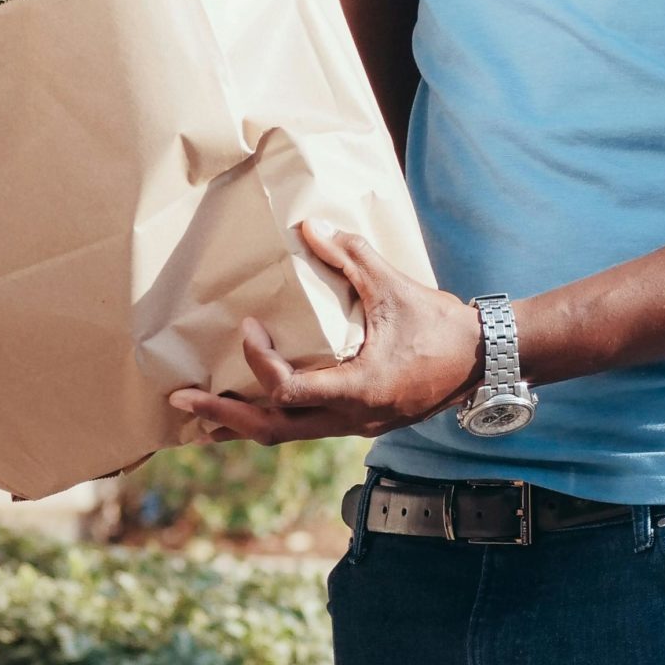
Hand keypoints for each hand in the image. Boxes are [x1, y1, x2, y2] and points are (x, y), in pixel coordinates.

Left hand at [169, 220, 481, 446]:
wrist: (482, 360)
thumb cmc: (441, 326)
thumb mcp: (394, 288)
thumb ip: (350, 258)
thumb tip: (311, 228)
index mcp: (359, 389)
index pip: (289, 391)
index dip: (259, 362)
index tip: (249, 327)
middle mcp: (351, 417)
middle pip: (273, 430)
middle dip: (224, 415)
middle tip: (181, 400)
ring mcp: (354, 425)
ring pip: (286, 435)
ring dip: (242, 423)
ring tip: (201, 415)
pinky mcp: (357, 421)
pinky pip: (303, 427)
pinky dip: (270, 419)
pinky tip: (248, 408)